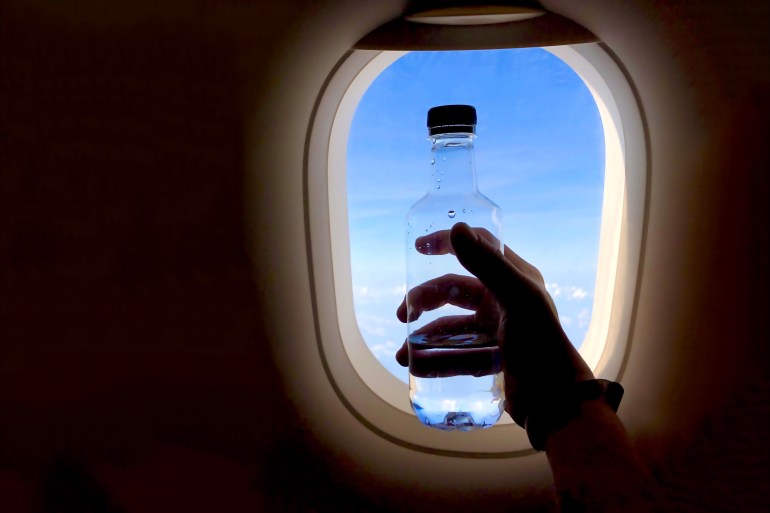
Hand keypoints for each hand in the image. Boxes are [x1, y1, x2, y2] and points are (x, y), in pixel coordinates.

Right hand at [396, 222, 593, 424]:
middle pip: (455, 291)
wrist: (556, 404)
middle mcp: (505, 301)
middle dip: (425, 301)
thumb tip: (456, 228)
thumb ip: (487, 264)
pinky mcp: (492, 360)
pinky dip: (435, 361)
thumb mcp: (516, 299)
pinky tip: (416, 369)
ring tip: (402, 354)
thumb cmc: (541, 345)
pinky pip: (457, 356)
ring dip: (424, 338)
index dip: (448, 243)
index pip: (479, 248)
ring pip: (452, 328)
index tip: (419, 247)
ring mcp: (497, 331)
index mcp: (515, 279)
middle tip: (402, 315)